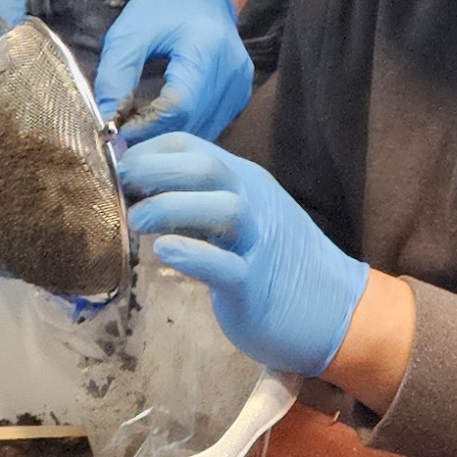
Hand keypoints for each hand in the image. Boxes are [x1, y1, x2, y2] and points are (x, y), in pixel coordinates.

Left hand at [95, 0, 250, 143]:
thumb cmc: (163, 7)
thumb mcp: (128, 35)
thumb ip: (114, 78)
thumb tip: (108, 122)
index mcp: (206, 49)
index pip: (179, 106)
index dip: (146, 126)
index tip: (118, 131)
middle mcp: (232, 71)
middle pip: (191, 123)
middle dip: (153, 135)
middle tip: (125, 132)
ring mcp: (240, 86)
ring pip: (201, 130)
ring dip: (168, 135)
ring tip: (142, 123)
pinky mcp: (239, 95)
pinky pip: (210, 124)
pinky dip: (183, 127)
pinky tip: (165, 117)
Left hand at [118, 135, 365, 376]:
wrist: (335, 309)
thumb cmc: (275, 263)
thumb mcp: (240, 220)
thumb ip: (199, 202)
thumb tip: (143, 187)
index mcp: (246, 182)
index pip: (196, 147)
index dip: (152, 151)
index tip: (121, 168)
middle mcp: (254, 203)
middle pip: (207, 169)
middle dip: (156, 169)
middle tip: (120, 185)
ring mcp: (258, 244)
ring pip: (223, 209)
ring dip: (172, 207)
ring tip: (137, 220)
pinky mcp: (256, 286)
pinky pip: (225, 266)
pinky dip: (193, 255)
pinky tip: (165, 252)